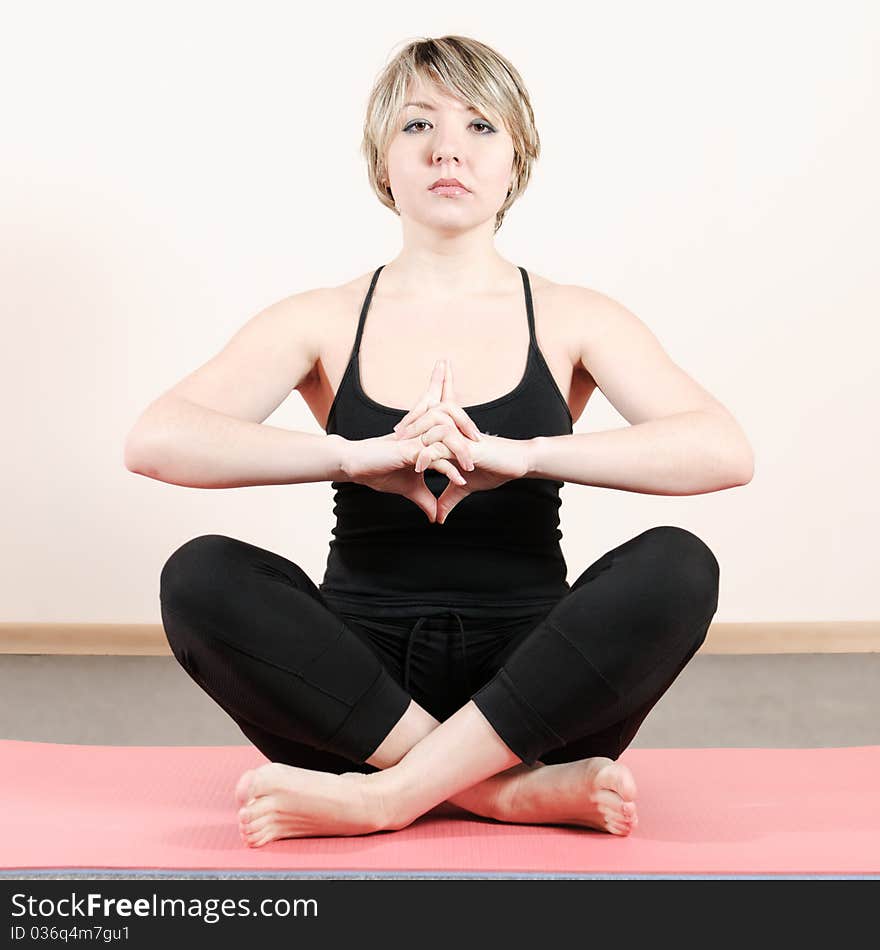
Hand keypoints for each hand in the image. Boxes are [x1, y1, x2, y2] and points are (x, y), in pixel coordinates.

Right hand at [342, 361, 473, 521]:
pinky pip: (434, 454)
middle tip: (486, 455)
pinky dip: (449, 468)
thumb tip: (436, 517)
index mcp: (426, 439)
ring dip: (463, 451)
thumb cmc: (380, 472)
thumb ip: (426, 500)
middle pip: (454, 424)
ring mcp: (416, 441)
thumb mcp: (409, 489)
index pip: (453, 432)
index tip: (484, 456)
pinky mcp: (408, 450)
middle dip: (471, 435)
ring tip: (472, 469)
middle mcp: (423, 435)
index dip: (469, 441)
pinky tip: (459, 480)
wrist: (356, 467)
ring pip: (447, 434)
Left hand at [392, 359, 529, 523]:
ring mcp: (460, 437)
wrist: (517, 463)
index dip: (412, 427)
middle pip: (426, 417)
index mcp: (452, 435)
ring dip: (415, 438)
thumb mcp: (467, 487)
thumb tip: (438, 517)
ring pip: (431, 428)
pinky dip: (429, 456)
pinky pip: (443, 446)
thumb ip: (450, 498)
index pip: (427, 425)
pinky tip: (420, 467)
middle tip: (392, 436)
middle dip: (408, 425)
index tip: (395, 437)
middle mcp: (455, 431)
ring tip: (402, 450)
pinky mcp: (467, 446)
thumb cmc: (495, 470)